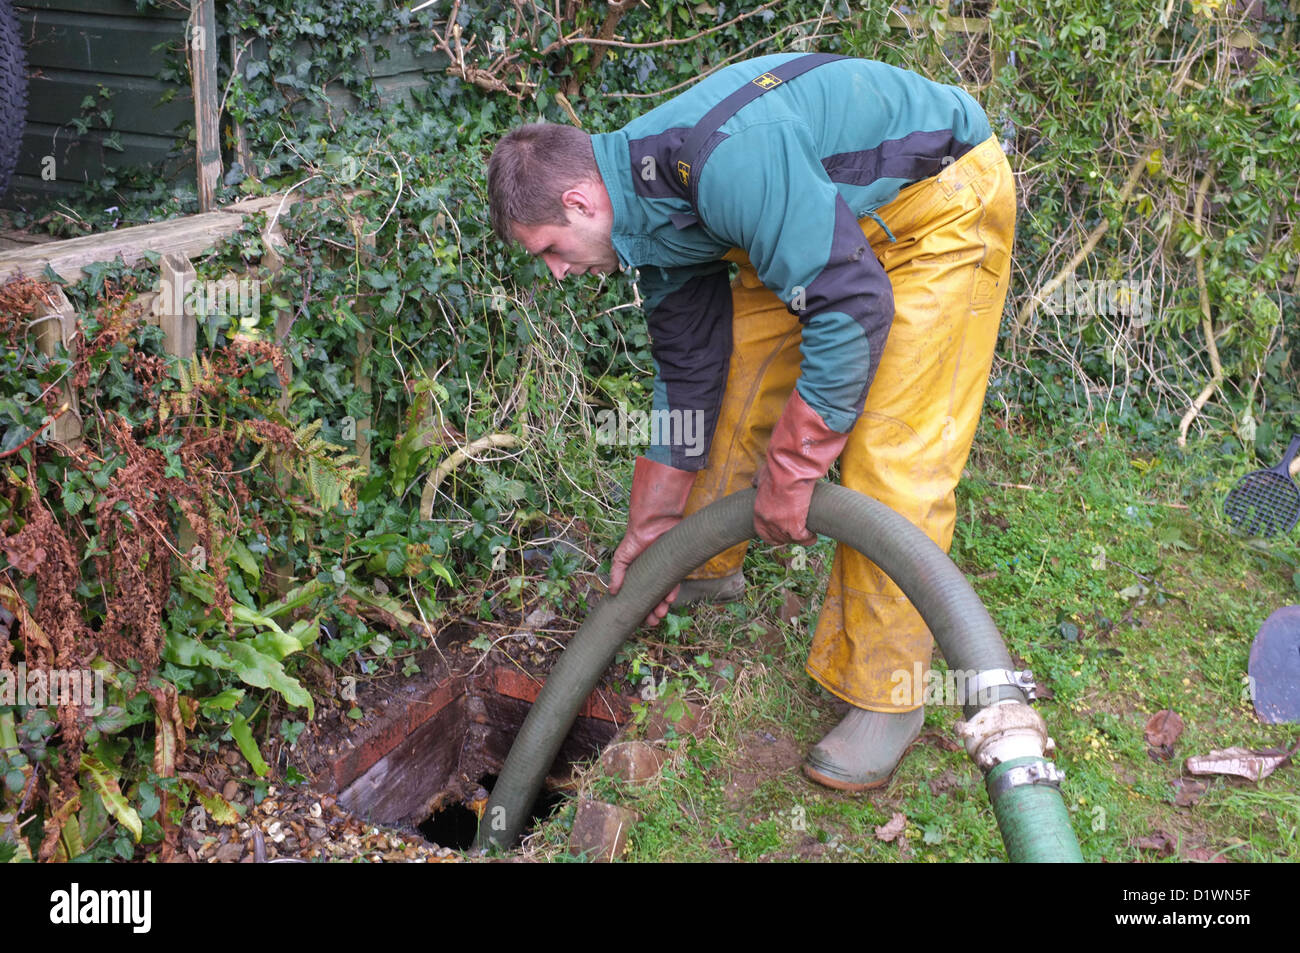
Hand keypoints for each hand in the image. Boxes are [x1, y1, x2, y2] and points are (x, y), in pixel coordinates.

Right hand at [607, 457, 695, 626]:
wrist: (653, 523)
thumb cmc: (635, 539)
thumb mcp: (621, 558)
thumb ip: (617, 573)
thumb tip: (612, 592)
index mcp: (638, 577)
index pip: (639, 597)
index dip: (640, 609)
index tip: (640, 620)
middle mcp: (652, 577)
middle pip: (653, 599)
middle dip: (653, 612)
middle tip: (653, 622)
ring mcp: (664, 573)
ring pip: (665, 594)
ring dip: (663, 606)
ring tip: (661, 614)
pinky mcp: (675, 567)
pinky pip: (675, 583)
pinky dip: (672, 591)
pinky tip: (669, 599)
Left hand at [753, 458, 816, 544]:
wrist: (789, 472)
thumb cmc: (777, 471)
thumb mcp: (762, 477)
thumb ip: (757, 481)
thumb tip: (754, 482)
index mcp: (758, 511)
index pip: (763, 532)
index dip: (773, 535)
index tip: (780, 535)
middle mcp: (767, 521)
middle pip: (777, 538)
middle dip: (787, 538)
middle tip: (796, 534)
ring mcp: (780, 526)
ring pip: (790, 539)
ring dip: (799, 538)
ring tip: (807, 534)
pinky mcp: (794, 527)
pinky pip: (802, 538)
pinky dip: (809, 538)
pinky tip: (813, 535)